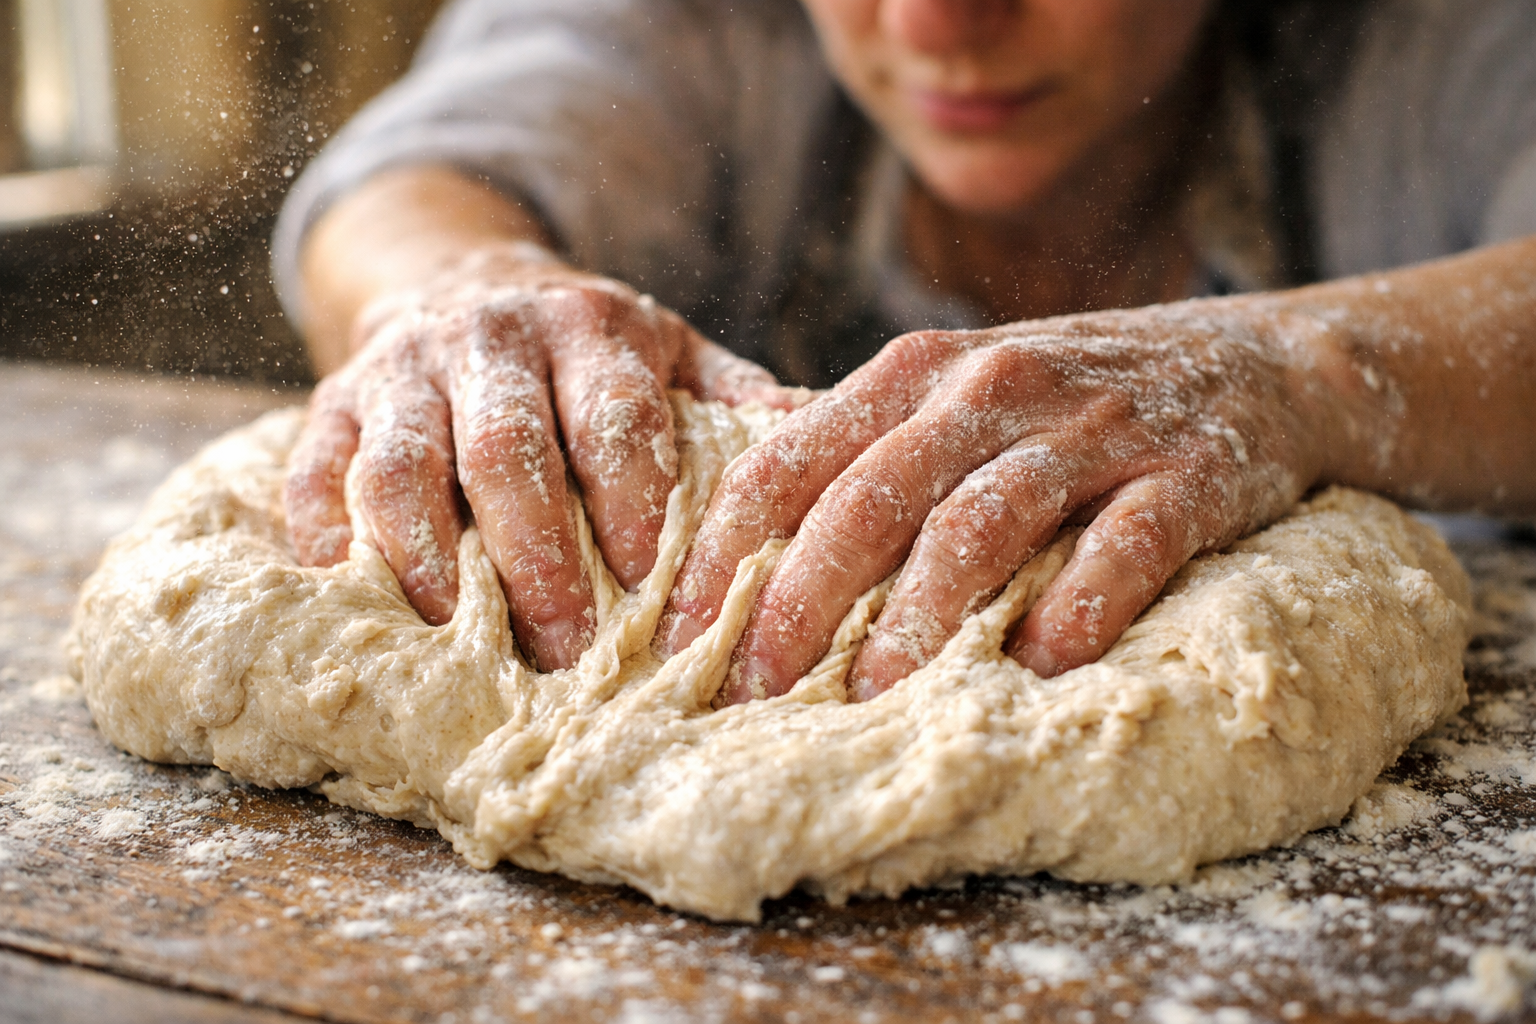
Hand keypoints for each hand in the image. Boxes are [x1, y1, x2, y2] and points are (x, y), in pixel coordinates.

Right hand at [284, 243, 801, 670]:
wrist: (463, 275)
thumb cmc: (589, 349)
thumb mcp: (671, 351)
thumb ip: (738, 400)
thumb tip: (836, 450)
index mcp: (592, 329)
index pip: (614, 419)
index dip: (632, 504)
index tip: (654, 588)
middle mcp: (491, 340)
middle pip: (507, 452)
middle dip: (537, 559)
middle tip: (567, 653)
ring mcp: (402, 369)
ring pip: (404, 468)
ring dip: (428, 563)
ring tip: (457, 646)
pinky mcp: (334, 399)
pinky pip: (315, 470)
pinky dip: (325, 536)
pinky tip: (347, 597)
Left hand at [657, 302, 1332, 700]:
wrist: (1254, 361)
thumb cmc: (1071, 398)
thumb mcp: (959, 396)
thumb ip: (867, 450)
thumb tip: (747, 548)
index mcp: (917, 374)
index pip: (788, 458)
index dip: (723, 548)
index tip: (677, 632)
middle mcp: (991, 388)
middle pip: (869, 497)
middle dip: (799, 599)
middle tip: (754, 689)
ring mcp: (1091, 428)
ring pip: (980, 524)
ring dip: (918, 618)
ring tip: (868, 697)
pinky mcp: (1185, 474)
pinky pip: (1125, 544)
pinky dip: (1078, 607)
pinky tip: (1039, 667)